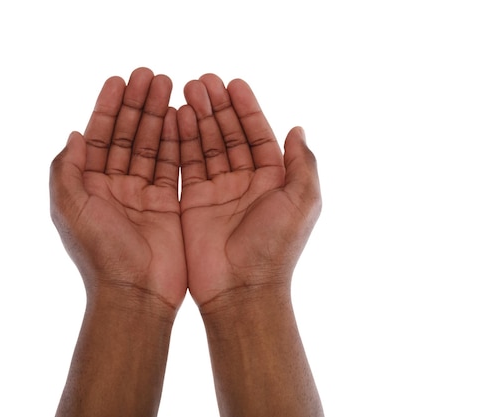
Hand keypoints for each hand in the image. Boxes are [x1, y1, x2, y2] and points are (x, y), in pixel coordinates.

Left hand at [50, 68, 186, 310]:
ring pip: (150, 146)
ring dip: (157, 116)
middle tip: (150, 74)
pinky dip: (175, 141)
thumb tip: (73, 133)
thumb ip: (67, 168)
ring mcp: (141, 195)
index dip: (107, 107)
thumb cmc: (100, 252)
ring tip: (169, 85)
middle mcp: (113, 186)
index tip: (119, 80)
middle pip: (126, 135)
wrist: (135, 293)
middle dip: (136, 104)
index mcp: (88, 186)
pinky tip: (180, 117)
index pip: (97, 136)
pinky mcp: (166, 205)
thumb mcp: (70, 206)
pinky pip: (170, 165)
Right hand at [178, 74, 320, 307]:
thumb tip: (297, 128)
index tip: (233, 83)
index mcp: (273, 180)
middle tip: (202, 80)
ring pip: (206, 146)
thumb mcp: (302, 200)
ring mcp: (217, 192)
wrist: (240, 288)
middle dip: (217, 107)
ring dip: (198, 118)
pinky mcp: (192, 203)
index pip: (257, 134)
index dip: (246, 108)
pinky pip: (186, 165)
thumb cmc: (275, 246)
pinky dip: (181, 141)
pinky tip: (176, 118)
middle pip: (229, 135)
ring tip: (186, 91)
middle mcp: (245, 182)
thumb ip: (302, 163)